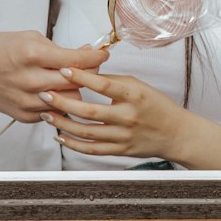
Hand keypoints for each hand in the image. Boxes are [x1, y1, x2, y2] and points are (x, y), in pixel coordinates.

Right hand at [0, 33, 108, 122]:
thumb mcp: (29, 37)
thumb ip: (58, 48)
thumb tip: (85, 53)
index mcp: (33, 55)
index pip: (77, 60)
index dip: (95, 58)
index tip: (103, 55)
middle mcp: (31, 80)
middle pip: (77, 83)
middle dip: (89, 73)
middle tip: (90, 67)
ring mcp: (27, 101)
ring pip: (69, 101)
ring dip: (74, 90)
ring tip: (69, 80)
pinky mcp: (24, 115)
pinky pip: (53, 112)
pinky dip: (57, 103)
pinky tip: (53, 92)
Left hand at [41, 67, 186, 160]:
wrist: (175, 134)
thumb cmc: (157, 106)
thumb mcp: (139, 86)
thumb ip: (112, 81)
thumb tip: (85, 72)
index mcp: (134, 95)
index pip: (104, 85)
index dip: (82, 77)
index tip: (63, 69)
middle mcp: (128, 117)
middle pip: (90, 111)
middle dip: (63, 102)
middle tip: (45, 94)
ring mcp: (123, 136)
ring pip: (87, 132)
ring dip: (63, 124)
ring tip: (46, 114)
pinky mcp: (120, 151)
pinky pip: (92, 150)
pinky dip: (73, 144)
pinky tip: (60, 135)